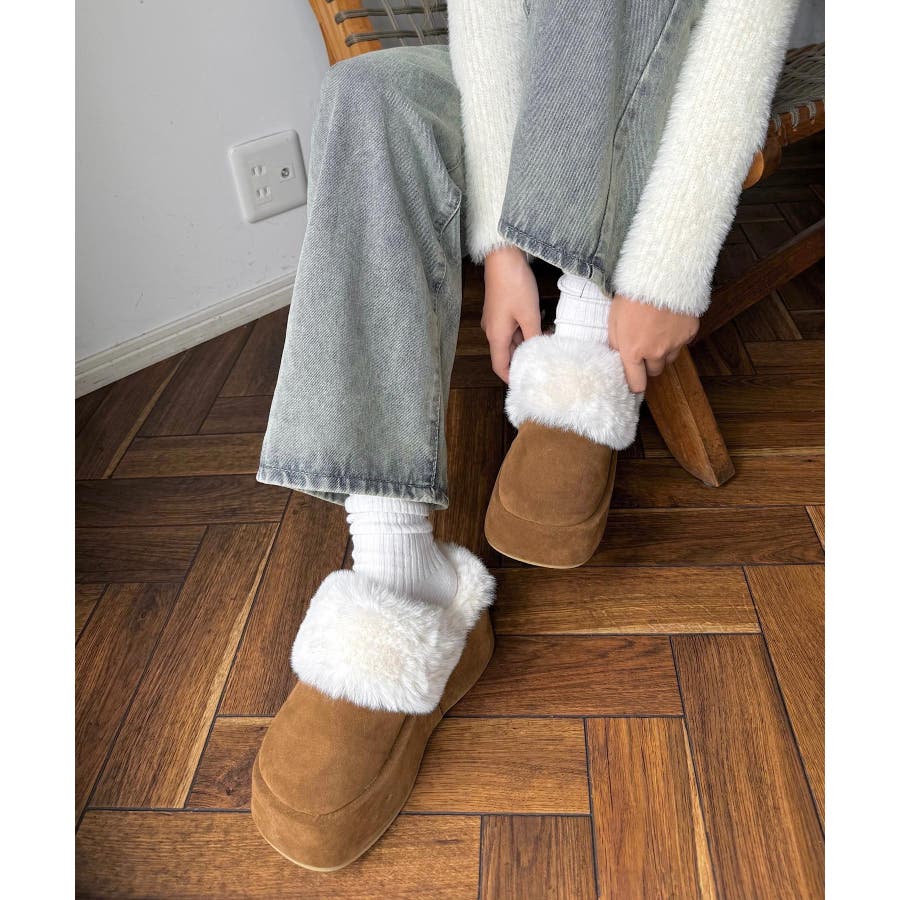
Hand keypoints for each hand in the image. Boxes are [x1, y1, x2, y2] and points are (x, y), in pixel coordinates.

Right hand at [481, 245, 541, 382]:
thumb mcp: (529, 315)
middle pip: (507, 353)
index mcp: (496, 336)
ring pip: (512, 339)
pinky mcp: (500, 309)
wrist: (503, 258)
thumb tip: (539, 351)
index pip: (500, 366)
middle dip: (525, 357)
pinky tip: (541, 323)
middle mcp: (492, 330)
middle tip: (545, 360)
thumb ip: (534, 336)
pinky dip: (525, 329)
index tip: (526, 382)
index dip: (511, 377)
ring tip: (547, 340)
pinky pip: (512, 326)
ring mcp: (495, 319)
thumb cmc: (514, 285)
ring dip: (528, 341)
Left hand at [607, 295, 698, 392]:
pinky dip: (676, 337)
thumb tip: (618, 356)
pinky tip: (669, 322)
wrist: (660, 276)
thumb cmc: (633, 295)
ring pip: (669, 359)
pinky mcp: (689, 334)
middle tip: (644, 347)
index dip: (635, 383)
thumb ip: (615, 342)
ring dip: (663, 352)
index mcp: (633, 351)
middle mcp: (655, 352)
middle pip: (654, 372)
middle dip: (649, 364)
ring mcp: (674, 344)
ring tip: (657, 333)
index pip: (636, 383)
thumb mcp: (613, 320)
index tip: (635, 381)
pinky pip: (682, 343)